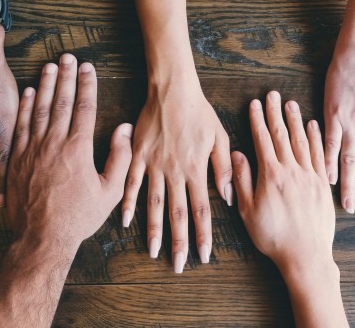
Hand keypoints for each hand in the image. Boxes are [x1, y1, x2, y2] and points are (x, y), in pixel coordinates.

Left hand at [6, 54, 132, 245]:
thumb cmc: (78, 217)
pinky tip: (28, 93)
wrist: (41, 237)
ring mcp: (31, 150)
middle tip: (68, 57)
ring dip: (45, 85)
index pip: (84, 108)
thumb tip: (124, 129)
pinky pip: (20, 126)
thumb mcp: (110, 192)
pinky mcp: (15, 159)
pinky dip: (24, 107)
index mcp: (78, 149)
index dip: (87, 85)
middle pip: (60, 102)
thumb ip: (120, 158)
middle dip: (66, 76)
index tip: (88, 68)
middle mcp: (53, 143)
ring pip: (39, 109)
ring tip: (49, 66)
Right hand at [121, 74, 231, 272]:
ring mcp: (154, 165)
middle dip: (179, 242)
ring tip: (153, 251)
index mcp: (196, 169)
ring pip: (154, 204)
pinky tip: (125, 221)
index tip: (204, 255)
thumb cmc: (199, 112)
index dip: (203, 234)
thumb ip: (223, 168)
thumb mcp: (219, 137)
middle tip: (178, 265)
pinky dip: (127, 203)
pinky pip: (131, 183)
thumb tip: (228, 197)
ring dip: (153, 229)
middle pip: (177, 213)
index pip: (202, 209)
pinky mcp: (138, 156)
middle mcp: (175, 172)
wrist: (172, 90)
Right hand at [231, 91, 333, 271]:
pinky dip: (316, 138)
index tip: (255, 104)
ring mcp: (310, 176)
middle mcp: (292, 170)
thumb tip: (237, 154)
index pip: (263, 140)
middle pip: (282, 135)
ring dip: (295, 121)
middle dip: (275, 113)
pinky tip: (313, 126)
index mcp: (271, 175)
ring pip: (302, 141)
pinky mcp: (322, 185)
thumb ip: (242, 180)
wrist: (306, 255)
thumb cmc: (272, 236)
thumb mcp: (248, 210)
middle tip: (273, 94)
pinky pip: (320, 155)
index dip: (257, 120)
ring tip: (290, 103)